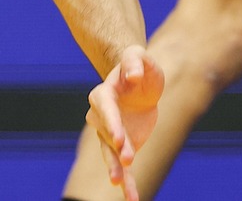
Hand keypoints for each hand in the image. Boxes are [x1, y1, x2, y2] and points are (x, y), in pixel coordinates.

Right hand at [86, 46, 161, 200]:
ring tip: (120, 186)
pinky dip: (128, 183)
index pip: (105, 109)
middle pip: (105, 134)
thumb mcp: (140, 56)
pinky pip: (122, 167)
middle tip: (127, 161)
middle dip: (114, 148)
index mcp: (104, 94)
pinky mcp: (122, 147)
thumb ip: (135, 61)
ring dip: (115, 169)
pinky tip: (133, 198)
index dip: (111, 124)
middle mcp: (102, 116)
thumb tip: (132, 76)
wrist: (139, 82)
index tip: (119, 139)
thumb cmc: (138, 66)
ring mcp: (110, 134)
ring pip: (110, 155)